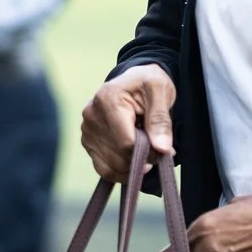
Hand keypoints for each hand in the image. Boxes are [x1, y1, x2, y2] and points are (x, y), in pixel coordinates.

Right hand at [81, 64, 175, 182]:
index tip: (164, 149)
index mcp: (108, 99)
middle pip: (119, 156)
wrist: (134, 79)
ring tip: (145, 152)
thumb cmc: (148, 83)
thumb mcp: (161, 92)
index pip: (126, 142)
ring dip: (132, 166)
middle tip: (157, 149)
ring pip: (111, 166)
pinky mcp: (87, 140)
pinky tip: (133, 164)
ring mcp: (86, 129)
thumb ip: (161, 120)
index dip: (149, 152)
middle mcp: (91, 114)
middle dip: (142, 159)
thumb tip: (161, 148)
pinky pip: (102, 168)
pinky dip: (120, 172)